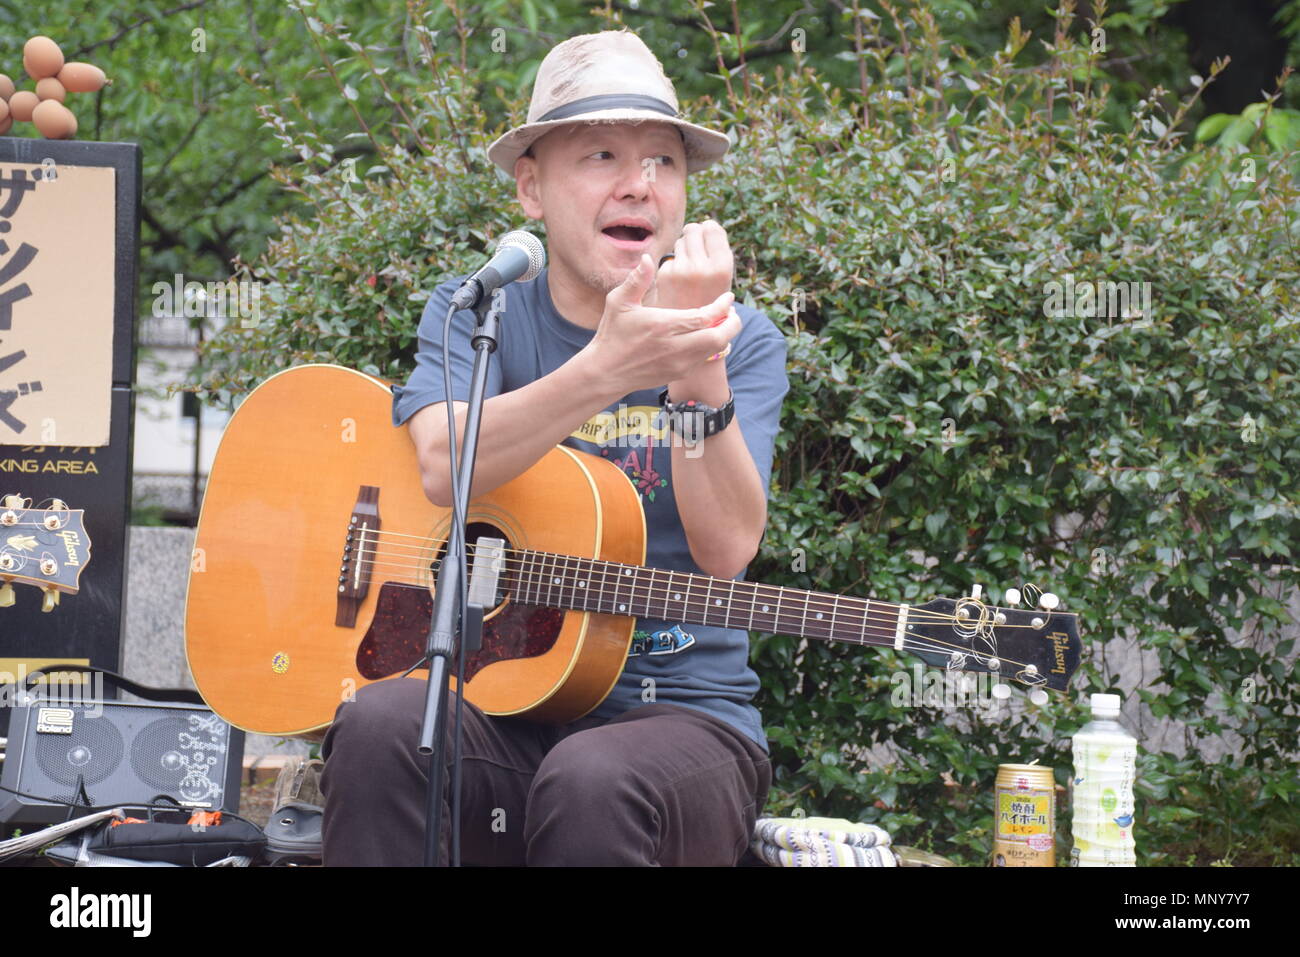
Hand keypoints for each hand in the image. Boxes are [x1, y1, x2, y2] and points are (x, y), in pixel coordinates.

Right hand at [583, 253, 740, 396]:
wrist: (606, 371)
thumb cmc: (612, 333)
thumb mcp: (619, 302)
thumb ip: (636, 280)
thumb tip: (648, 257)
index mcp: (663, 325)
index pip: (705, 316)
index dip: (722, 306)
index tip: (728, 297)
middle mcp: (675, 346)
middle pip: (718, 336)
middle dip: (732, 323)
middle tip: (732, 311)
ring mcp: (679, 362)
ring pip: (715, 349)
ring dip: (724, 334)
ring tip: (722, 321)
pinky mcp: (679, 373)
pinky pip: (705, 358)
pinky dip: (713, 346)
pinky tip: (708, 335)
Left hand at [646, 219, 733, 310]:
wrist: (690, 330)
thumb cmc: (710, 297)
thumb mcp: (724, 276)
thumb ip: (718, 250)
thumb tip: (706, 223)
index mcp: (722, 267)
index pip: (712, 228)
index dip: (709, 230)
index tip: (709, 240)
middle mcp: (702, 267)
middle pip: (694, 229)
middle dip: (695, 236)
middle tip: (698, 252)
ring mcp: (682, 270)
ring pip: (681, 240)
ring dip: (685, 249)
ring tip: (691, 269)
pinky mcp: (666, 274)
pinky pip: (671, 256)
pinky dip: (675, 263)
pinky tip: (679, 280)